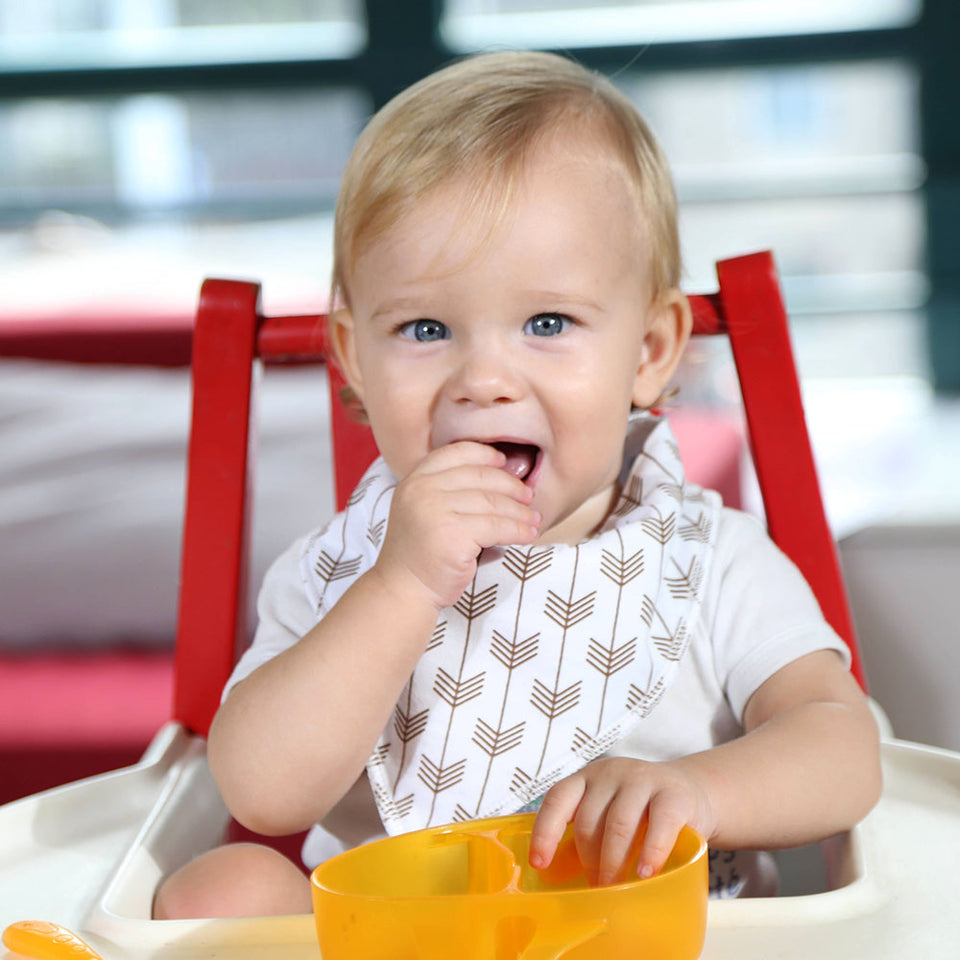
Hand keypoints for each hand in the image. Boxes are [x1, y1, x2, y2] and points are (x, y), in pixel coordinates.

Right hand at [375, 442, 540, 609]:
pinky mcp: (453, 535)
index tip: (505, 462)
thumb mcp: (422, 509)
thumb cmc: (420, 553)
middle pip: (480, 477)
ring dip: (520, 512)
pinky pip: (497, 527)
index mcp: (415, 480)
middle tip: (528, 496)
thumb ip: (447, 490)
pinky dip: (518, 531)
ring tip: (534, 519)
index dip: (485, 455)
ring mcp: (435, 511)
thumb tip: (501, 474)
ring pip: (493, 503)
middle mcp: (422, 490)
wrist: (403, 589)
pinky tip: (528, 535)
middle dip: (511, 486)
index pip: (456, 453)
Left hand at [528, 757, 715, 885]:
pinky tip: (645, 873)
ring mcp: (642, 779)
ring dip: (613, 863)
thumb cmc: (640, 813)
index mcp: (586, 779)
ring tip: (615, 891)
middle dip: (588, 861)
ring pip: (619, 825)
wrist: (691, 790)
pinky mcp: (674, 794)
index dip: (544, 831)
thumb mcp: (608, 814)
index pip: (557, 800)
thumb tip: (559, 883)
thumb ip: (587, 837)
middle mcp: (610, 773)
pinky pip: (659, 825)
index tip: (538, 863)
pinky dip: (650, 852)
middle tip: (596, 890)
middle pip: (588, 820)